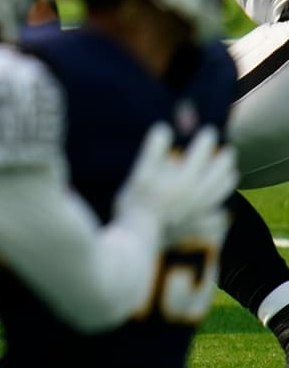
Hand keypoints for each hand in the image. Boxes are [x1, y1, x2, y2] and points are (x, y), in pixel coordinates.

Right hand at [115, 124, 236, 235]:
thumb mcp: (140, 173)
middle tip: (227, 150)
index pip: (201, 154)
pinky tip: (222, 211)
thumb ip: (153, 150)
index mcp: (184, 179)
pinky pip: (216, 220)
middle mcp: (197, 195)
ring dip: (228, 181)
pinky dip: (221, 213)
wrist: (137, 239)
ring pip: (221, 194)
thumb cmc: (135, 203)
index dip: (206, 140)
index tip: (209, 130)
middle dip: (224, 160)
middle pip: (219, 174)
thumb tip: (164, 127)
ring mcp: (198, 212)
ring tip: (231, 172)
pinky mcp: (195, 227)